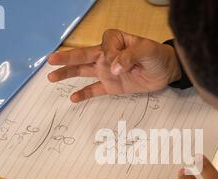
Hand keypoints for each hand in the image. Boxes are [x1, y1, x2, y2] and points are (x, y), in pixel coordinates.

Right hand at [47, 29, 180, 101]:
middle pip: (83, 55)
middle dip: (67, 58)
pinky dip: (84, 94)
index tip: (118, 63)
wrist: (166, 71)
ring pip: (83, 71)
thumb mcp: (147, 50)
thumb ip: (129, 57)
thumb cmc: (157, 56)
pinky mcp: (111, 86)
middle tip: (51, 60)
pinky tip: (73, 98)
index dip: (109, 54)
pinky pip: (94, 89)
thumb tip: (112, 69)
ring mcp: (107, 71)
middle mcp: (107, 55)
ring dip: (68, 73)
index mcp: (115, 41)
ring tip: (52, 77)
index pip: (103, 45)